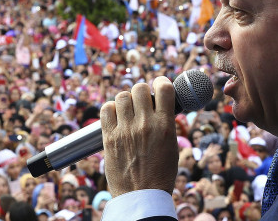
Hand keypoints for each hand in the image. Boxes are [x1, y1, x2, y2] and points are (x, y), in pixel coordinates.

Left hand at [100, 76, 177, 196]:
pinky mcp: (109, 137)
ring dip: (125, 100)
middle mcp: (144, 124)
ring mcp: (125, 130)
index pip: (164, 88)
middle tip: (141, 102)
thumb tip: (159, 104)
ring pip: (121, 96)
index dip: (161, 83)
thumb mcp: (171, 145)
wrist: (141, 196)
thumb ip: (165, 122)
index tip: (159, 86)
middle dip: (141, 92)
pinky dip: (110, 109)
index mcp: (165, 126)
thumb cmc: (160, 173)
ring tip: (128, 111)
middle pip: (139, 88)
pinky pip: (105, 109)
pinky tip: (115, 117)